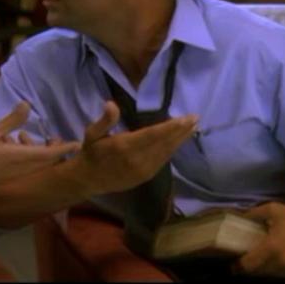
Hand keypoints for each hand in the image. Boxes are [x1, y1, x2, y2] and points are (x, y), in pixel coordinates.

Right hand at [0, 102, 80, 216]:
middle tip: (58, 139)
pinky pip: (23, 167)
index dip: (64, 148)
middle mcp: (22, 168)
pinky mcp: (6, 178)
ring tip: (30, 138)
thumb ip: (12, 120)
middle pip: (44, 160)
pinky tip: (10, 144)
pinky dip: (24, 156)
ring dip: (37, 152)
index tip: (77, 144)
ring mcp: (14, 175)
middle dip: (53, 150)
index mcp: (21, 157)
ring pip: (33, 163)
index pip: (49, 153)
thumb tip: (28, 104)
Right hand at [68, 101, 197, 195]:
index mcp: (124, 147)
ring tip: (192, 127)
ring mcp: (143, 170)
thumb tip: (110, 104)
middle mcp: (137, 159)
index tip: (186, 118)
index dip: (171, 127)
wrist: (89, 179)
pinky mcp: (146, 176)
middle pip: (164, 143)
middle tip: (195, 118)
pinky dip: (173, 149)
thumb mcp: (92, 133)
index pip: (153, 135)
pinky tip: (179, 141)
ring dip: (180, 140)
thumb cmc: (91, 152)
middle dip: (181, 131)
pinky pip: (163, 160)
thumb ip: (104, 120)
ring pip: (166, 152)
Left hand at [237, 202, 284, 280]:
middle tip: (251, 259)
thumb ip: (253, 214)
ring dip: (267, 270)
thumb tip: (238, 217)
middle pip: (259, 272)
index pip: (248, 265)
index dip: (238, 266)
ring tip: (267, 259)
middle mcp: (282, 263)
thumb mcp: (273, 209)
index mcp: (272, 248)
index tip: (234, 265)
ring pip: (272, 276)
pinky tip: (283, 262)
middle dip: (252, 267)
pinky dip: (282, 272)